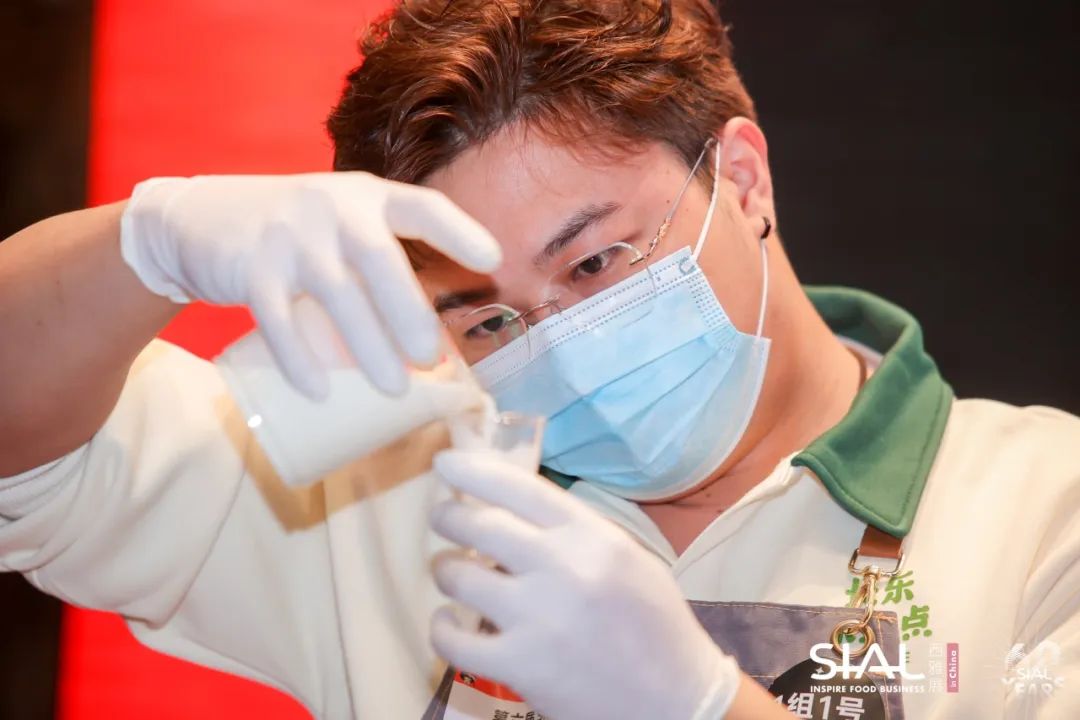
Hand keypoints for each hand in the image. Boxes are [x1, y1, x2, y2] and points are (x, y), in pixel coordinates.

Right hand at [120, 173, 499, 397]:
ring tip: (394, 388)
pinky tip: (319, 390)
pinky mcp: (250, 264)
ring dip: (367, 345)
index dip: (459, 231)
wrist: (197, 218)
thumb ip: (379, 268)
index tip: (493, 261)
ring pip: (336, 292)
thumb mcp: (339, 228)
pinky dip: (299, 357)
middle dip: (409, 311)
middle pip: (380, 257)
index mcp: (367, 197)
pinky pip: (278, 317)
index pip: (422, 207)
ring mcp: (289, 234)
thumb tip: (433, 345)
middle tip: (430, 358)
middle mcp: (333, 207)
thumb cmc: (293, 234)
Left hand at [429, 450, 741, 719]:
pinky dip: (442, 626)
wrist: (674, 700)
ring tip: (451, 572)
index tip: (446, 462)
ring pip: (457, 576)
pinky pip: (452, 638)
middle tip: (443, 518)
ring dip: (445, 569)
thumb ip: (574, 530)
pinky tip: (449, 620)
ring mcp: (536, 618)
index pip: (517, 487)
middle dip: (448, 516)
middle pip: (477, 525)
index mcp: (591, 536)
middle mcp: (561, 567)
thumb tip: (511, 505)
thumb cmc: (654, 625)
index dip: (473, 470)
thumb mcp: (626, 558)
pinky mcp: (518, 666)